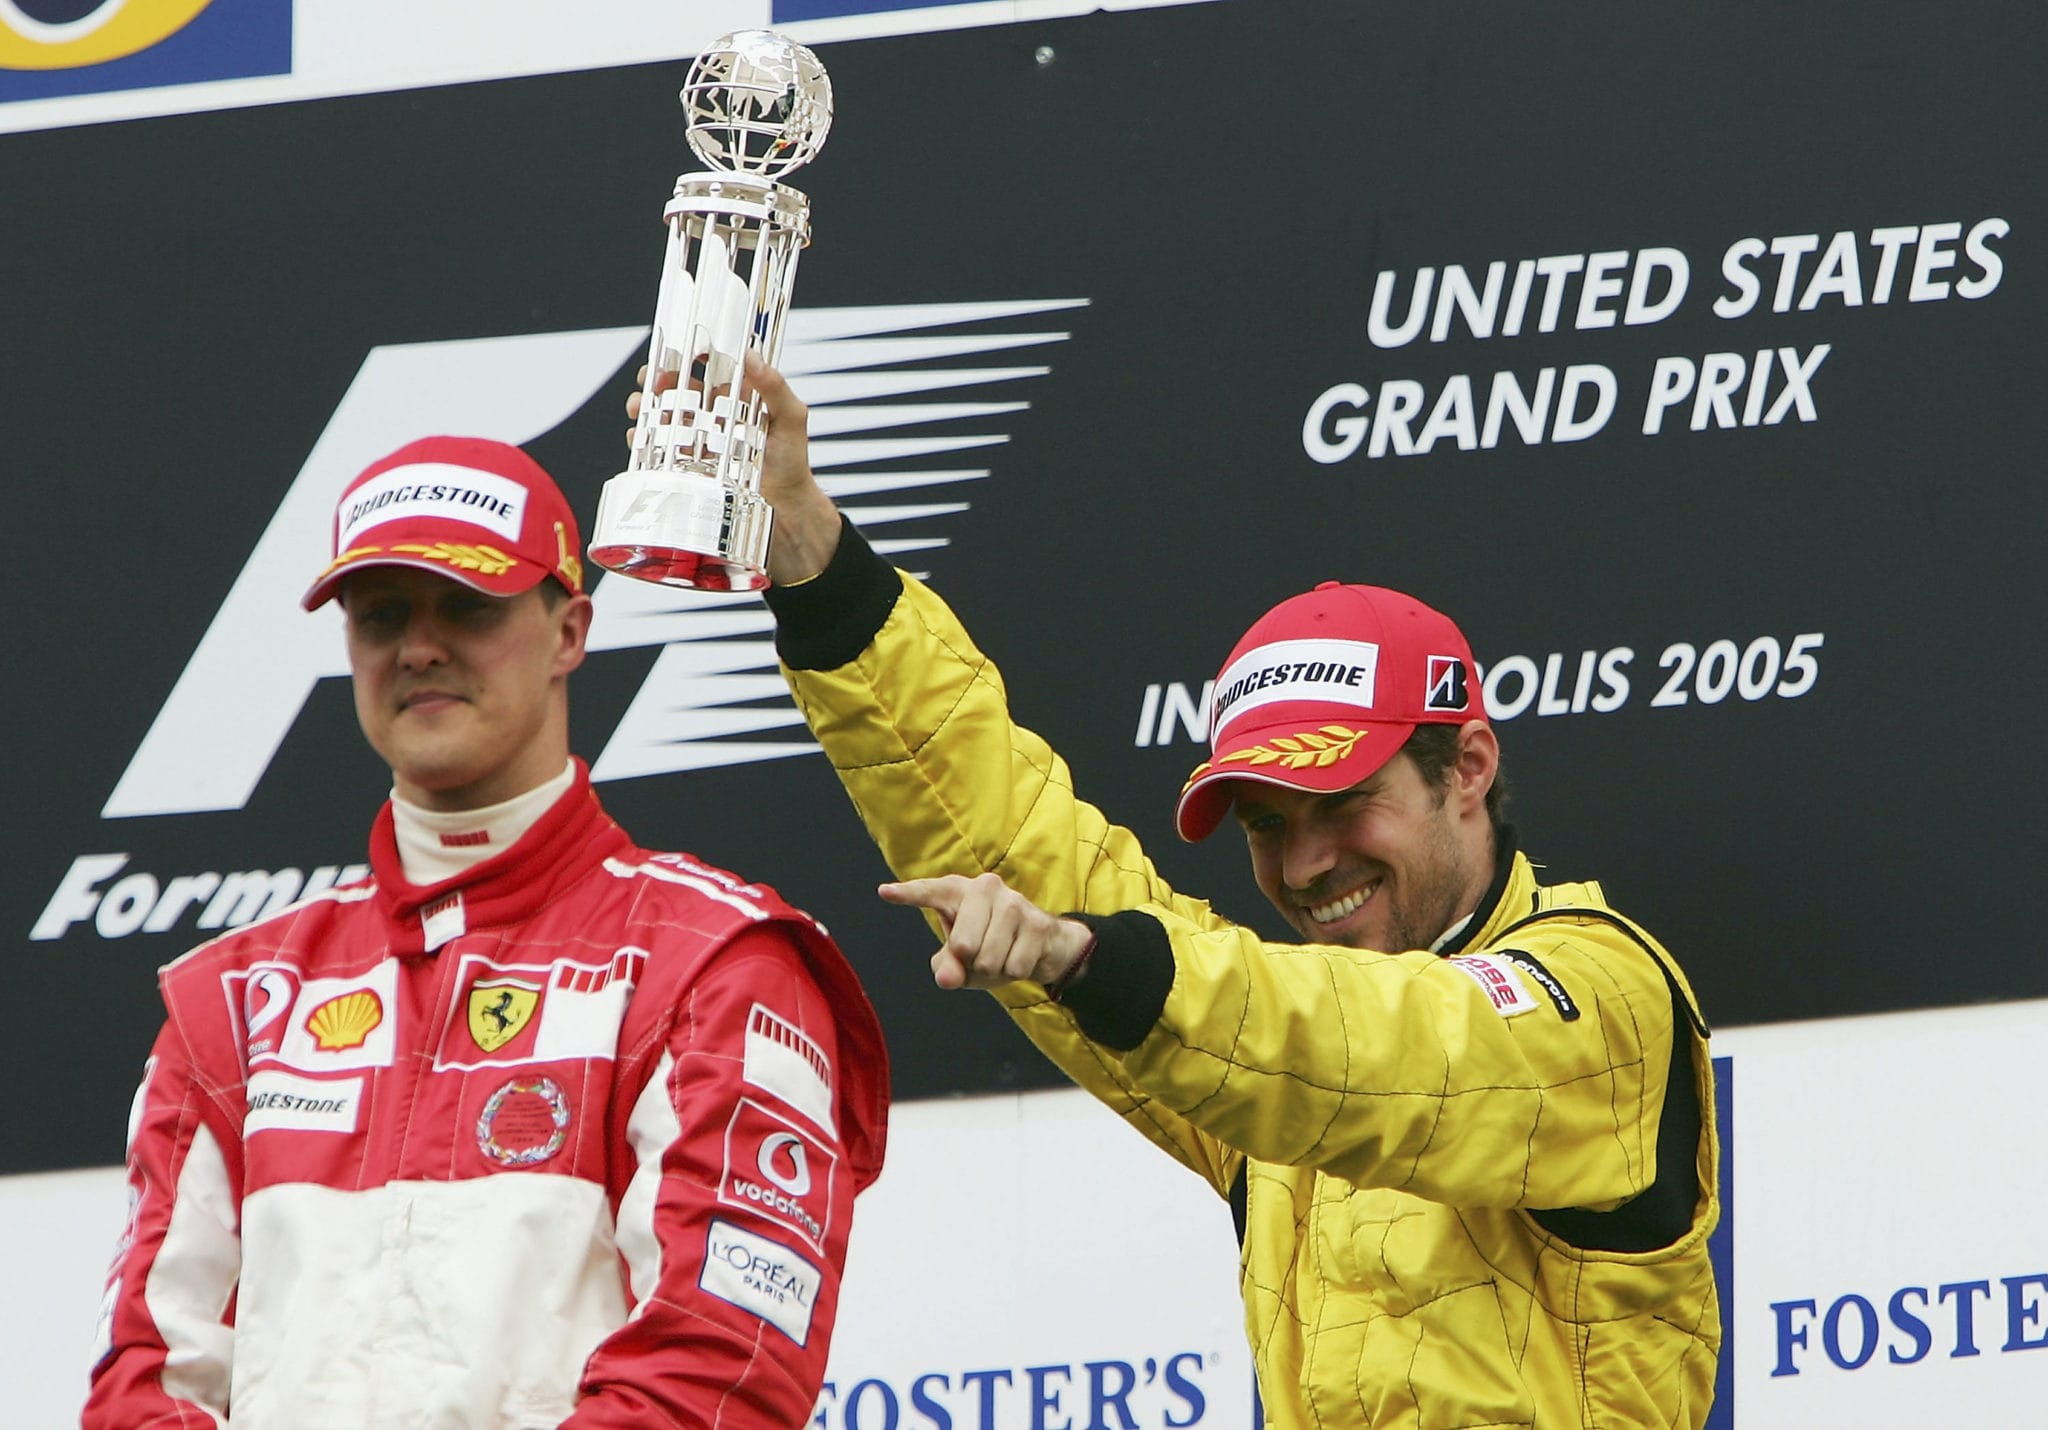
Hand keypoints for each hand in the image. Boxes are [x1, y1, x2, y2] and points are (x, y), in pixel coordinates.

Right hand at [623, 354, 842, 584]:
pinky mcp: (689, 467)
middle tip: (650, 384)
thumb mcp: (791, 420)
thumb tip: (753, 357)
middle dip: (657, 383)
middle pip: (677, 391)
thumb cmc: (792, 464)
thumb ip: (776, 388)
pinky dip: (645, 443)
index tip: (672, 353)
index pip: (705, 370)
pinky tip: (640, 440)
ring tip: (639, 409)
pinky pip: (659, 450)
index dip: (686, 359)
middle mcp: (715, 418)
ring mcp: (699, 442)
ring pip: (664, 418)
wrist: (785, 511)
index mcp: (736, 400)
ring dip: (646, 410)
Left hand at [879, 874, 1093, 991]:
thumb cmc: (991, 945)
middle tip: (981, 954)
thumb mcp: (961, 959)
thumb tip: (947, 978)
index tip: (884, 892)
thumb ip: (947, 967)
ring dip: (994, 970)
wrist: (1043, 943)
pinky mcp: (1038, 923)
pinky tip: (1021, 955)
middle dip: (971, 962)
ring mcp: (1014, 903)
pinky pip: (1015, 967)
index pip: (930, 892)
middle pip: (963, 945)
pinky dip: (1014, 972)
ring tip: (1002, 954)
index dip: (908, 894)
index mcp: (957, 891)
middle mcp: (985, 888)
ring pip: (989, 960)